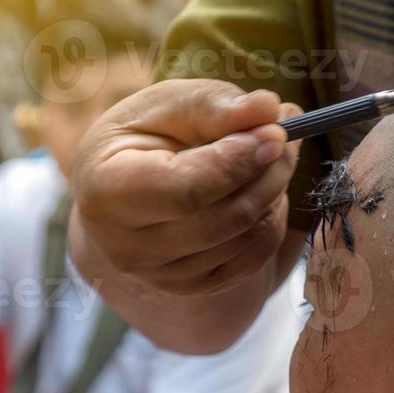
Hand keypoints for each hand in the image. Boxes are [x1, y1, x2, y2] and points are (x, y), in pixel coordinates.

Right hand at [72, 80, 301, 295]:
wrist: (127, 188)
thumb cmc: (146, 137)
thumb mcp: (168, 105)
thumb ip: (214, 105)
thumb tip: (268, 108)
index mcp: (107, 193)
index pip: (186, 191)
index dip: (237, 162)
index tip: (274, 133)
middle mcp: (129, 247)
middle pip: (226, 219)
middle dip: (269, 174)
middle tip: (286, 138)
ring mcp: (162, 276)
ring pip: (246, 239)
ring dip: (274, 194)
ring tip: (271, 159)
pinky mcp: (194, 287)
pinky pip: (254, 258)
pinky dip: (270, 221)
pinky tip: (262, 192)